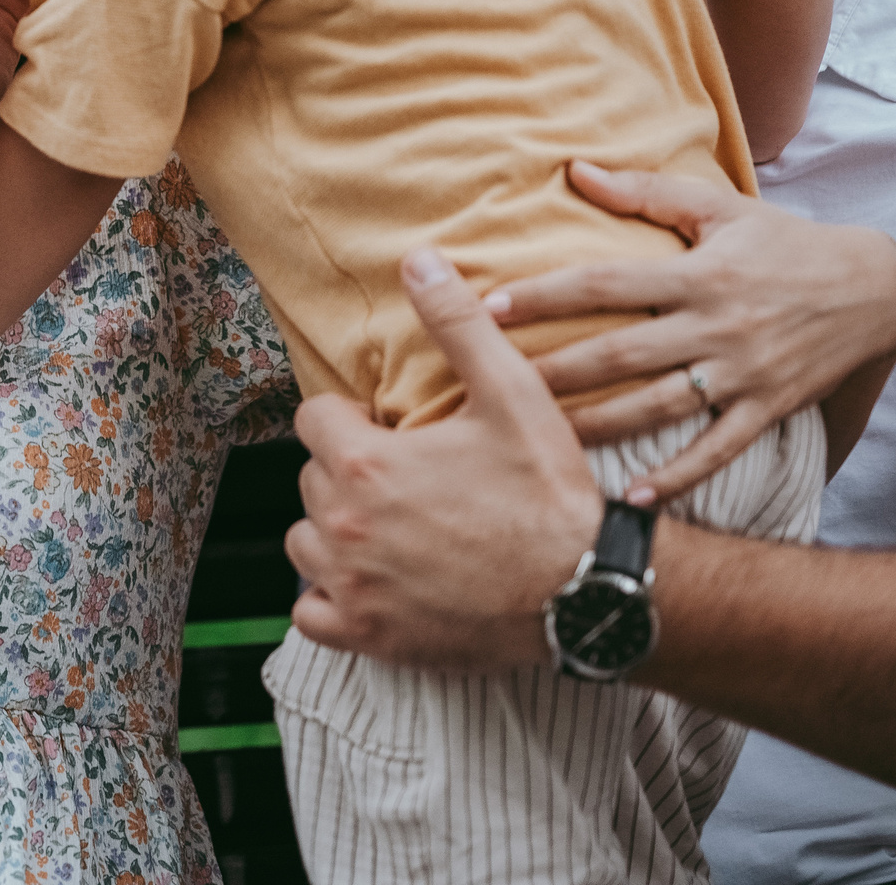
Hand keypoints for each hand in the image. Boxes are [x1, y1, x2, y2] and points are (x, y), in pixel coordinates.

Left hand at [286, 247, 601, 671]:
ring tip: (393, 529)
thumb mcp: (513, 396)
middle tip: (405, 482)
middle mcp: (343, 526)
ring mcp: (351, 586)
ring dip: (336, 534)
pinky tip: (374, 584)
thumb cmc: (552, 496)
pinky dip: (331, 600)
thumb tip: (418, 259)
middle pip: (312, 480)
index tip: (390, 433)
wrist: (589, 593)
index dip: (353, 421)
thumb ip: (458, 325)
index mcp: (364, 463)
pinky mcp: (367, 637)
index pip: (315, 421)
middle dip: (348, 474)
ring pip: (307, 544)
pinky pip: (312, 614)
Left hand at [485, 161, 895, 502]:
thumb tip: (574, 169)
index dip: (546, 295)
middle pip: (622, 352)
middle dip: (554, 370)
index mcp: (698, 274)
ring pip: (658, 407)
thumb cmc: (782, 242)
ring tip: (538, 438)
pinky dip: (678, 475)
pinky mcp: (767, 409)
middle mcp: (717, 326)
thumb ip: (645, 192)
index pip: (606, 283)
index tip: (488, 308)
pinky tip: (632, 495)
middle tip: (489, 384)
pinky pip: (717, 450)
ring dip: (597, 426)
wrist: (875, 290)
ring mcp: (742, 373)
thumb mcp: (718, 206)